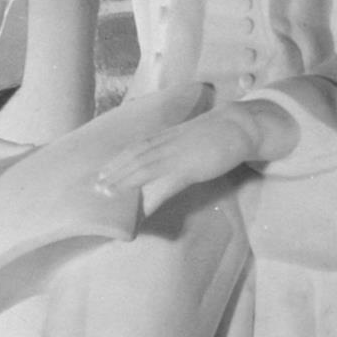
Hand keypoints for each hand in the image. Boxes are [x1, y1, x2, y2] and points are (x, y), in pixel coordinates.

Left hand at [94, 100, 293, 215]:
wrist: (239, 126)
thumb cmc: (216, 134)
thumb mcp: (189, 139)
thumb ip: (174, 149)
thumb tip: (164, 163)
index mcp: (167, 136)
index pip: (136, 147)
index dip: (117, 160)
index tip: (101, 171)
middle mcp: (168, 143)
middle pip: (134, 157)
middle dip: (114, 172)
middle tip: (97, 186)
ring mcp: (179, 155)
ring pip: (145, 168)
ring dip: (125, 181)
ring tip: (109, 193)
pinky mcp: (192, 167)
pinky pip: (168, 185)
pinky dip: (153, 197)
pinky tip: (143, 210)